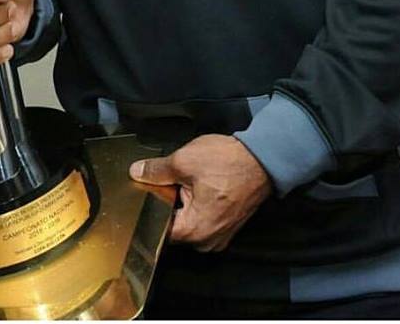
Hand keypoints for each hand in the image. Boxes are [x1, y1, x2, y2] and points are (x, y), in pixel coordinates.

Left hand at [130, 134, 272, 251]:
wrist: (262, 158)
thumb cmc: (229, 163)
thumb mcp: (184, 161)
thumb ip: (156, 170)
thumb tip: (138, 172)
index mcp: (194, 231)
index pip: (157, 228)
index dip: (149, 207)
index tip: (145, 192)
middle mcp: (207, 241)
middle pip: (172, 225)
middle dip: (166, 202)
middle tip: (168, 181)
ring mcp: (218, 235)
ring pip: (186, 220)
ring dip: (181, 202)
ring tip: (186, 181)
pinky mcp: (225, 225)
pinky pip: (201, 218)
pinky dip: (195, 203)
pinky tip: (198, 185)